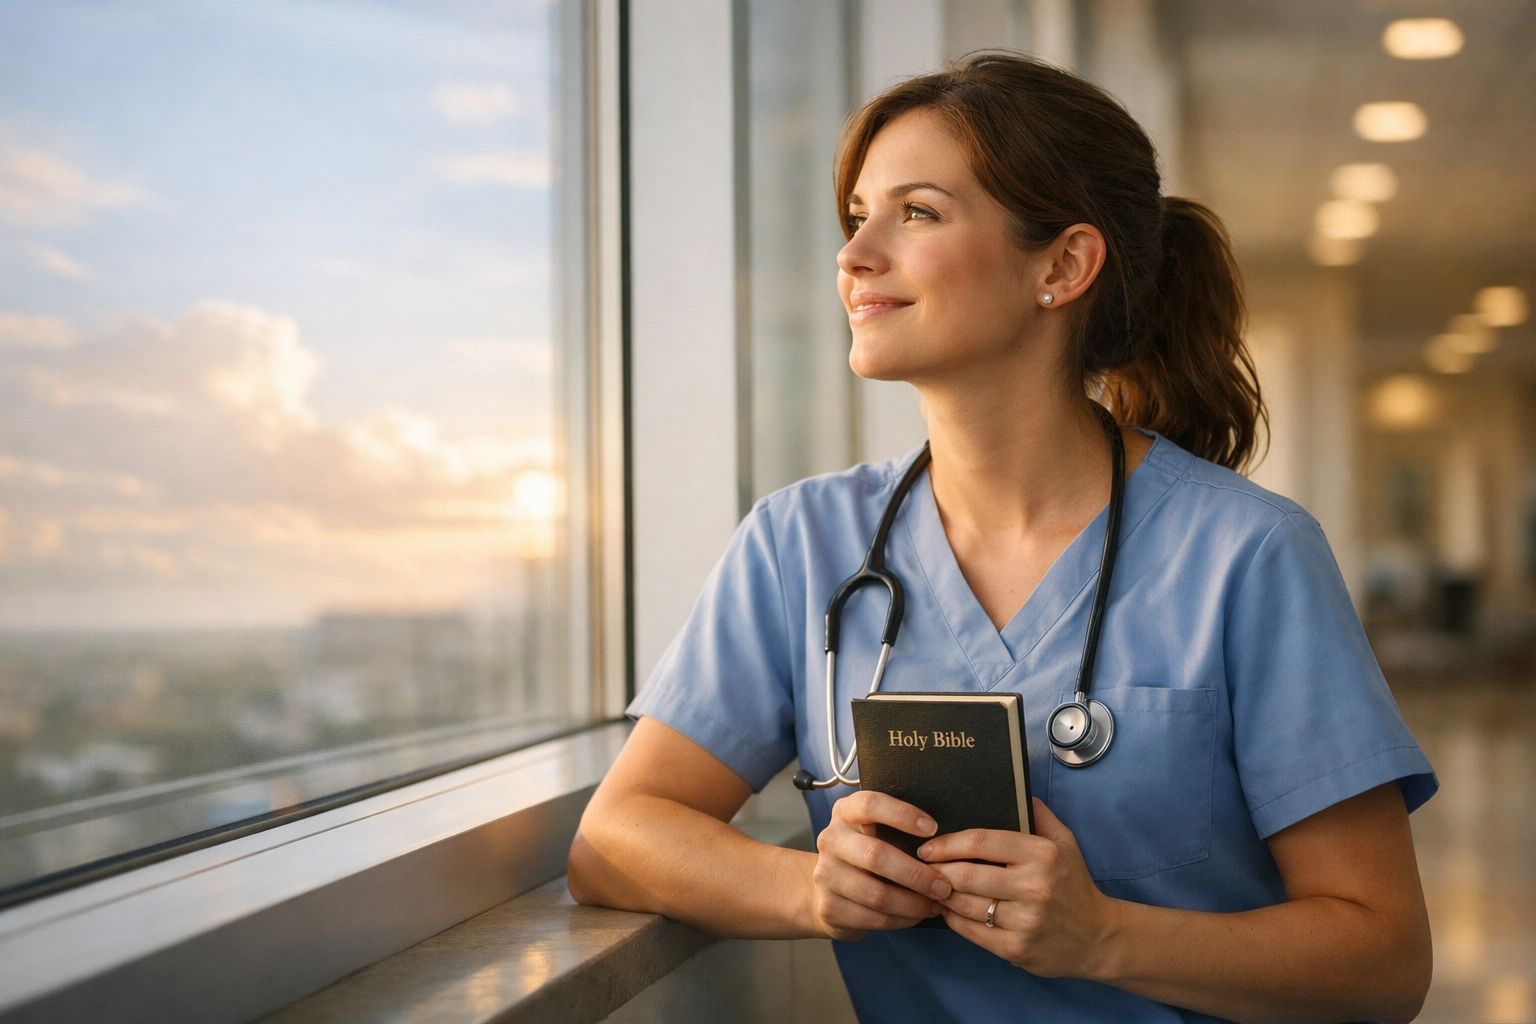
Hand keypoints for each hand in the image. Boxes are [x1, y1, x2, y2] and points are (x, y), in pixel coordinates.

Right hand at [809, 790, 953, 940]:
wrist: (826, 889)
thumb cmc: (864, 854)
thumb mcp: (873, 831)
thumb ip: (897, 830)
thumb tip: (943, 844)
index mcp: (845, 813)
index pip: (870, 805)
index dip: (902, 815)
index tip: (933, 829)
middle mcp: (831, 840)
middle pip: (876, 855)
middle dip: (916, 874)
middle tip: (943, 886)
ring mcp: (826, 874)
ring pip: (877, 894)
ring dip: (913, 904)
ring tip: (935, 905)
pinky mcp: (829, 907)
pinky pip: (873, 918)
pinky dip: (901, 920)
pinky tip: (915, 916)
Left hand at [919, 798, 1118, 977]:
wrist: (1098, 937)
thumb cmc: (1074, 885)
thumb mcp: (1065, 843)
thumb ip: (1038, 815)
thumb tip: (1015, 787)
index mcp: (1042, 854)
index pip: (982, 841)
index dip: (948, 843)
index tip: (928, 846)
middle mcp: (1034, 887)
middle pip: (967, 874)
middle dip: (936, 870)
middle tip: (920, 867)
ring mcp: (1025, 921)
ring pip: (965, 904)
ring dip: (941, 894)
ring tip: (930, 886)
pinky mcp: (1017, 949)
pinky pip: (971, 931)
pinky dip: (953, 919)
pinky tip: (947, 910)